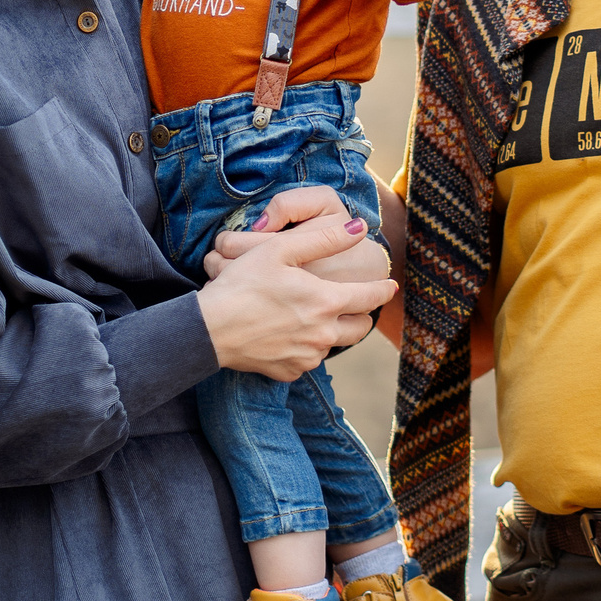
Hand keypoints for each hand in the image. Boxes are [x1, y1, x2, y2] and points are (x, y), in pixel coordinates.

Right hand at [199, 204, 396, 381]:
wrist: (209, 330)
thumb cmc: (242, 285)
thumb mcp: (280, 250)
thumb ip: (325, 238)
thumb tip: (360, 228)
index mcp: (325, 301)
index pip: (370, 297)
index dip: (383, 290)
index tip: (390, 286)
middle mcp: (323, 333)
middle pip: (361, 327)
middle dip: (363, 315)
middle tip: (354, 304)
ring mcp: (307, 357)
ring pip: (334, 344)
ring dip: (332, 331)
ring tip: (315, 317)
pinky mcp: (290, 372)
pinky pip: (308, 360)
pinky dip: (306, 348)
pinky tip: (289, 334)